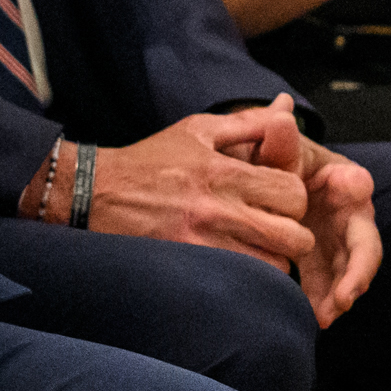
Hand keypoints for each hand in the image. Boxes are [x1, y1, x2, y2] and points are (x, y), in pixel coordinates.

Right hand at [78, 105, 312, 272]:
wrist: (96, 193)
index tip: (277, 200)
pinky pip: (242, 283)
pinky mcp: (189, 266)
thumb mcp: (198, 130)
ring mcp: (203, 242)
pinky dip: (248, 277)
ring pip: (273, 267)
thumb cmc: (151, 160)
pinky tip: (236, 263)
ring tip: (255, 248)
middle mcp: (217, 208)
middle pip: (293, 237)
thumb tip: (287, 106)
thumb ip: (248, 121)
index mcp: (224, 171)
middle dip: (291, 234)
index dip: (293, 198)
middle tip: (273, 229)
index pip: (294, 193)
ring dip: (271, 260)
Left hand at [289, 127, 382, 325]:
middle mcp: (351, 212)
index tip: (355, 190)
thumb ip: (277, 140)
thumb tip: (280, 111)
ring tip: (325, 317)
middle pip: (364, 243)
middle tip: (344, 298)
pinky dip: (322, 301)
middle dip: (356, 272)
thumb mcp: (273, 151)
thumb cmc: (275, 160)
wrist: (264, 181)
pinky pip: (329, 285)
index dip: (358, 195)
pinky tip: (311, 319)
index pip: (359, 186)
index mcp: (344, 177)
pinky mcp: (324, 262)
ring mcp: (340, 241)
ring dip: (340, 295)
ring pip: (349, 271)